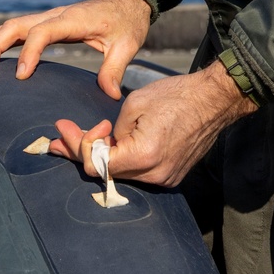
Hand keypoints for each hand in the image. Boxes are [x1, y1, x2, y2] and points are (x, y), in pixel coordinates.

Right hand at [0, 0, 151, 98]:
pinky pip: (16, 31)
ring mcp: (47, 18)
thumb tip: (109, 94)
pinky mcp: (45, 23)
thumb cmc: (126, 22)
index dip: (29, 52)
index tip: (21, 76)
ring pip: (10, 26)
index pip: (42, 32)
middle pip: (15, 25)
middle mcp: (55, 15)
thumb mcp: (127, 44)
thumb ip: (115, 68)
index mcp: (73, 19)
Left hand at [49, 59, 257, 187]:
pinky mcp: (172, 175)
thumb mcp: (135, 104)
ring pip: (122, 174)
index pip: (96, 164)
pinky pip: (139, 172)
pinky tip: (111, 145)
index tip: (63, 127)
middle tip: (59, 140)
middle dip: (81, 152)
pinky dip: (122, 159)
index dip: (76, 146)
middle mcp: (155, 174)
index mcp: (143, 156)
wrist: (214, 100)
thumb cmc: (176, 95)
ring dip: (102, 156)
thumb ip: (113, 132)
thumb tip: (105, 145)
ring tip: (82, 138)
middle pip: (105, 172)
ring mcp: (165, 178)